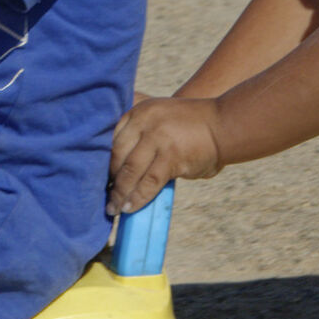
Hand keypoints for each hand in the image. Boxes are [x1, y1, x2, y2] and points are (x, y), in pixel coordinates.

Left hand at [108, 97, 223, 213]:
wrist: (223, 125)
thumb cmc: (190, 125)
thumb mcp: (160, 115)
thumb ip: (140, 131)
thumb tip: (116, 166)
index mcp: (140, 110)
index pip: (111, 137)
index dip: (101, 160)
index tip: (95, 176)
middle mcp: (145, 121)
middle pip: (116, 155)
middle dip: (108, 178)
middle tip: (102, 195)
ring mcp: (158, 138)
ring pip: (129, 171)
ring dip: (119, 193)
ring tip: (113, 208)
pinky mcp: (171, 157)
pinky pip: (148, 182)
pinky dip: (137, 197)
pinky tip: (130, 207)